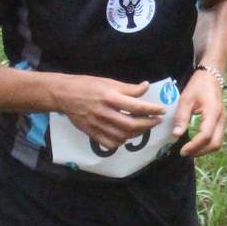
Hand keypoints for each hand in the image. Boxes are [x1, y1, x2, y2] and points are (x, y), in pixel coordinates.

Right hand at [51, 75, 165, 147]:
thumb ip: (128, 88)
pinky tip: (126, 136)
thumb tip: (146, 87)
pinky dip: (121, 142)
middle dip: (148, 124)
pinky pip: (110, 143)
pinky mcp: (91, 133)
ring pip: (122, 136)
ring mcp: (97, 125)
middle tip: (156, 121)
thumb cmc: (87, 85)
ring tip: (144, 128)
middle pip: (131, 125)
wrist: (64, 94)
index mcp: (110, 97)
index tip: (161, 110)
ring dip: (137, 134)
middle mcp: (105, 112)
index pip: (136, 106)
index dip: (152, 110)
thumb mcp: (109, 82)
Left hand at [173, 69, 225, 155]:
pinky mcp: (222, 122)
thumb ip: (181, 117)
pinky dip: (207, 144)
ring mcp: (224, 121)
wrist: (211, 76)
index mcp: (213, 112)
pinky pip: (217, 137)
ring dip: (204, 149)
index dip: (194, 146)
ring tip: (189, 149)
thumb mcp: (186, 99)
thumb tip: (176, 135)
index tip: (182, 150)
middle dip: (200, 151)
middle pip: (215, 143)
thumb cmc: (198, 85)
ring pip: (218, 142)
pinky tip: (196, 143)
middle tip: (185, 152)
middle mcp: (222, 119)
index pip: (206, 135)